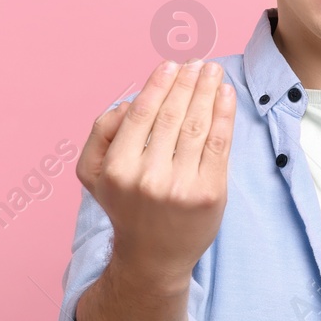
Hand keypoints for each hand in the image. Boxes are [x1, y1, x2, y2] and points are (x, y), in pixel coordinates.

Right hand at [76, 58, 236, 288]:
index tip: (171, 65)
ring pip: (196, 126)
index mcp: (117, 169)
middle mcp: (147, 177)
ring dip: (207, 91)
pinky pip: (218, 145)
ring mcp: (181, 187)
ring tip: (214, 71)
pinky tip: (225, 95)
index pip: (141, 114)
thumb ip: (100, 134)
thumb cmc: (126, 207)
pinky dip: (223, 115)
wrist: (153, 257)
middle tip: (198, 63)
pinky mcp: (209, 194)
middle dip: (187, 82)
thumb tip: (127, 102)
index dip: (158, 85)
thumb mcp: (94, 175)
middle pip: (172, 116)